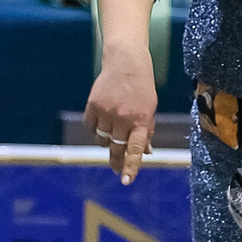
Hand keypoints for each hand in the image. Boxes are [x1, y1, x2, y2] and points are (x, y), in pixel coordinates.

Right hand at [83, 51, 157, 183]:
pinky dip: (95, 129)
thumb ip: (147, 131)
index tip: (125, 180)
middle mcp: (124, 118)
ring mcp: (107, 112)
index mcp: (141, 120)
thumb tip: (146, 153)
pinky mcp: (93, 105)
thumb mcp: (150, 109)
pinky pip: (91, 127)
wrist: (126, 62)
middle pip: (116, 148)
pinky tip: (101, 120)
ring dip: (107, 140)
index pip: (135, 149)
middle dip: (116, 161)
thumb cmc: (141, 87)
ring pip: (102, 139)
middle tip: (115, 168)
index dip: (130, 166)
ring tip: (112, 129)